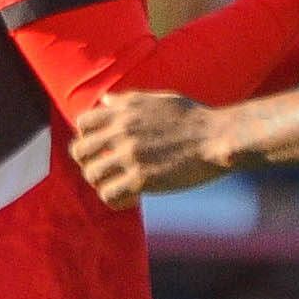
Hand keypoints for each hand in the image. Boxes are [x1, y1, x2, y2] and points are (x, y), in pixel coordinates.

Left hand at [72, 91, 215, 207]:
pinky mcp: (141, 179)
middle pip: (80, 151)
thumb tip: (104, 100)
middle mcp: (122, 131)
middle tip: (105, 170)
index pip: (83, 123)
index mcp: (124, 110)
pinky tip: (130, 199)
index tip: (101, 148)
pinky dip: (115, 200)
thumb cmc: (194, 118)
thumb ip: (127, 101)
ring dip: (101, 183)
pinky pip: (110, 195)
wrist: (217, 138)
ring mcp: (130, 155)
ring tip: (117, 186)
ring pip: (92, 174)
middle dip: (89, 162)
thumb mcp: (158, 99)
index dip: (87, 137)